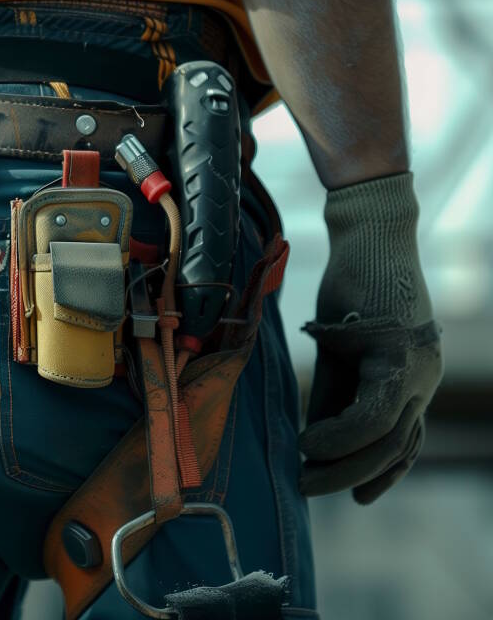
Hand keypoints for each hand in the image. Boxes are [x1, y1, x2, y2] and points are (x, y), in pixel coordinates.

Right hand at [298, 172, 442, 503]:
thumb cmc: (353, 288)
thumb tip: (316, 438)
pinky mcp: (398, 350)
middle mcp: (424, 378)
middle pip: (395, 448)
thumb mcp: (339, 350)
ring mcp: (416, 365)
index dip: (380, 475)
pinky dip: (343, 433)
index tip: (353, 496)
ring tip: (305, 468)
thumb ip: (334, 394)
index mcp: (413, 378)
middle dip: (351, 476)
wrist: (367, 234)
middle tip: (310, 489)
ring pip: (388, 436)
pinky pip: (376, 409)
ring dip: (344, 461)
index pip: (404, 442)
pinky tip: (311, 442)